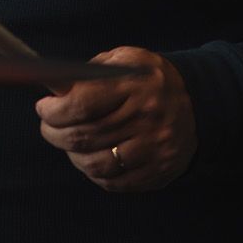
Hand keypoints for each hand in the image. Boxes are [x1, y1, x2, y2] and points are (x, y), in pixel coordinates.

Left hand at [35, 47, 196, 192]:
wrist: (198, 103)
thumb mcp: (125, 60)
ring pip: (95, 164)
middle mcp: (147, 117)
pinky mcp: (157, 171)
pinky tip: (90, 158)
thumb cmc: (149, 80)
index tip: (44, 108)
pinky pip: (113, 182)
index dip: (55, 111)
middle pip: (84, 136)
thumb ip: (90, 72)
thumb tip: (54, 90)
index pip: (83, 104)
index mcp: (136, 85)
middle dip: (55, 133)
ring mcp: (154, 148)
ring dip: (72, 156)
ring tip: (69, 143)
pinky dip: (94, 173)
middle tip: (48, 126)